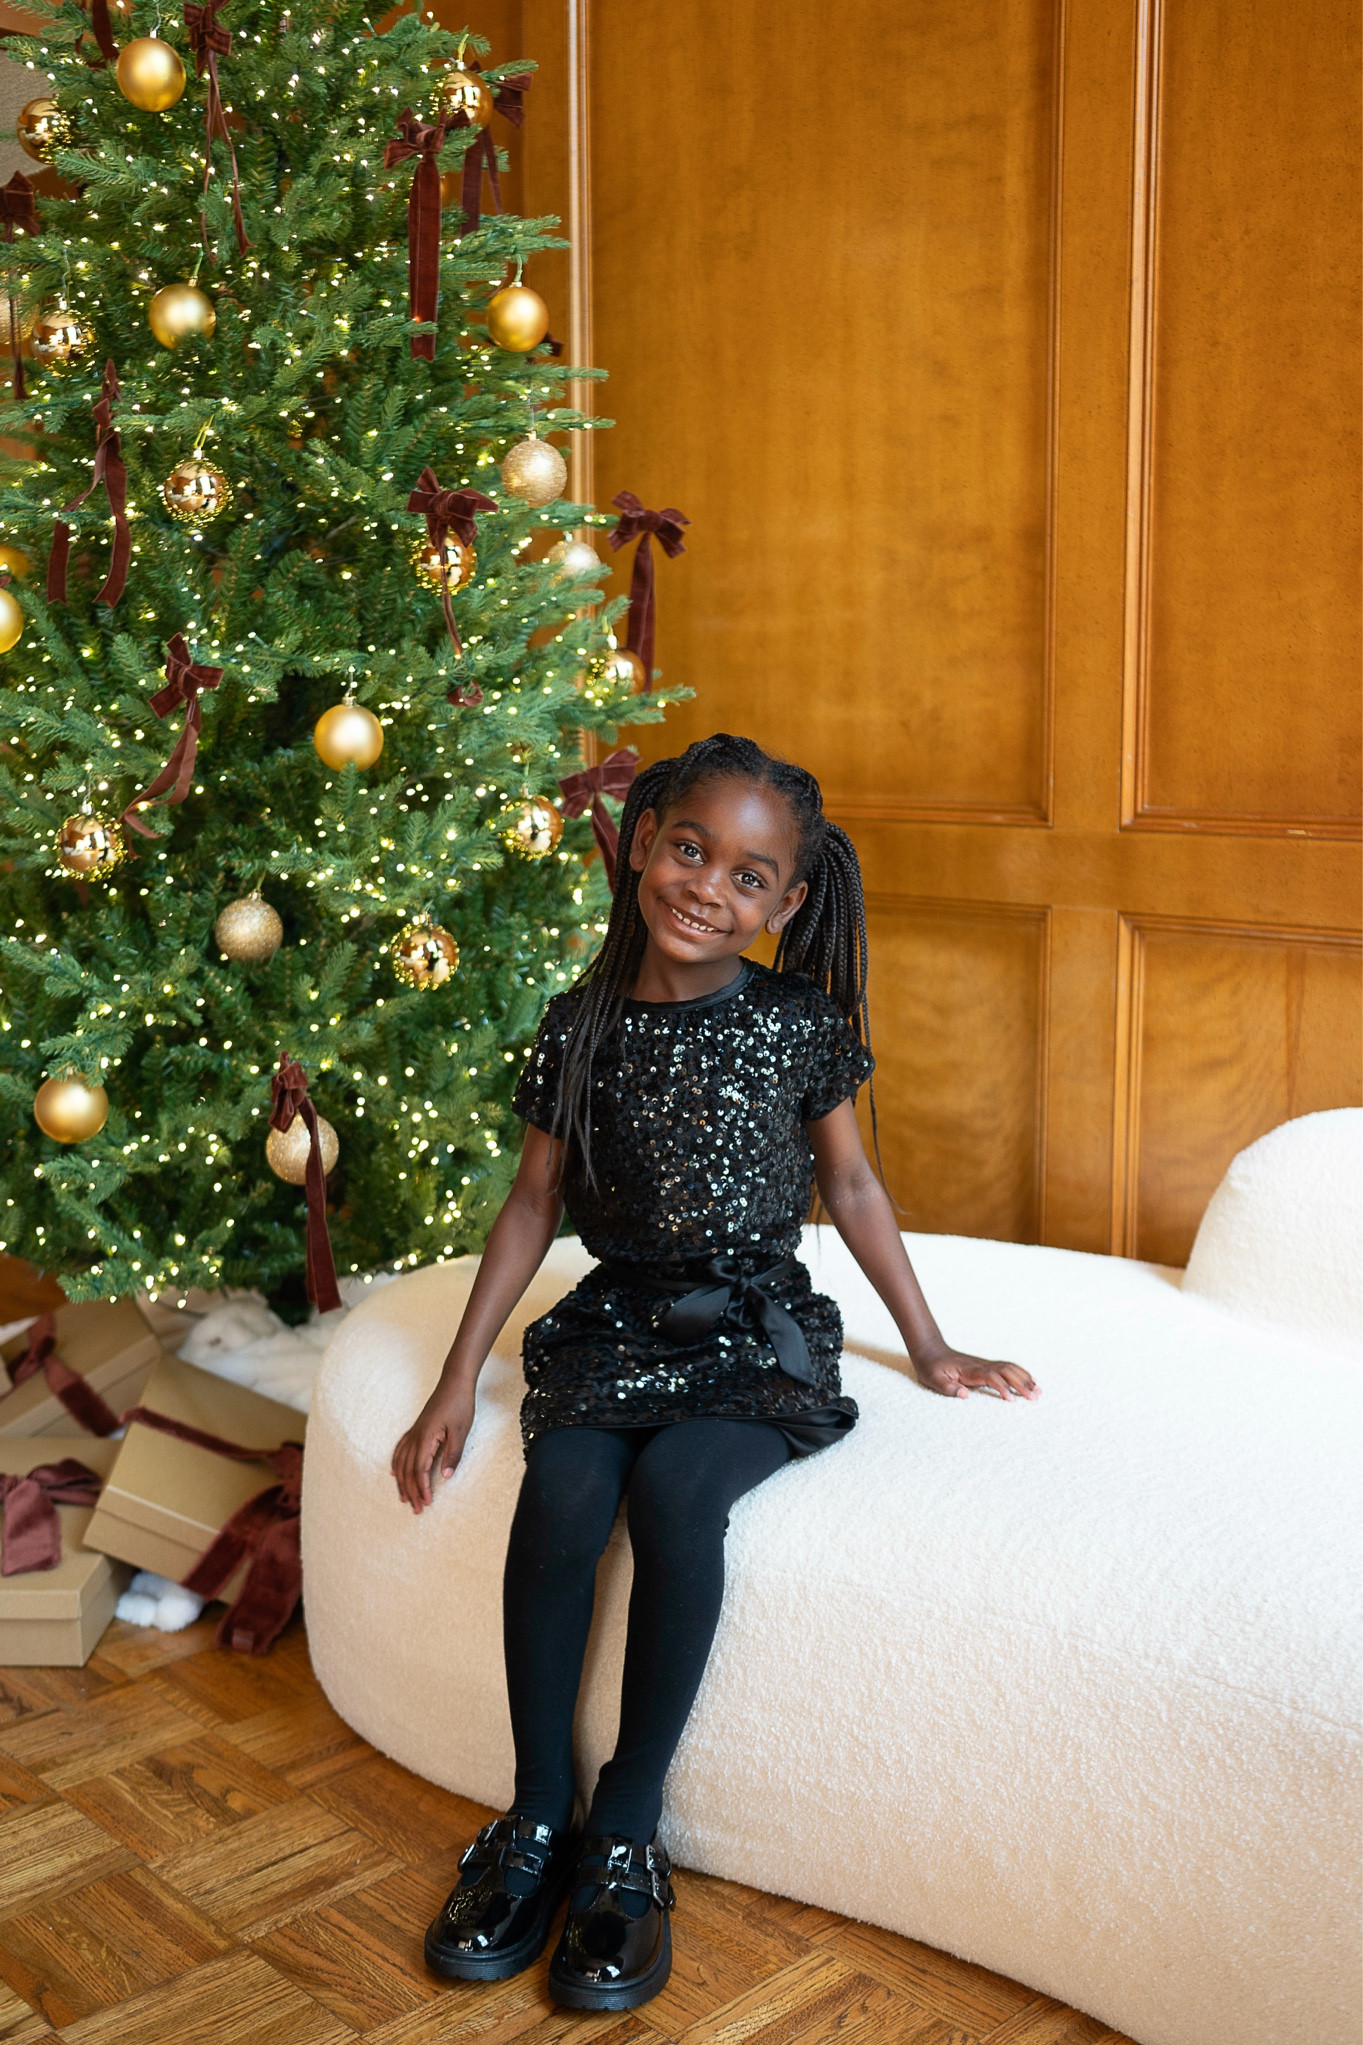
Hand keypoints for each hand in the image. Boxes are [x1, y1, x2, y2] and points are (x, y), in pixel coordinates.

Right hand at [391, 1381, 475, 1511]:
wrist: (455, 1382)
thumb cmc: (459, 1405)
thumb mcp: (461, 1431)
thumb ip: (452, 1454)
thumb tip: (445, 1477)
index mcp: (426, 1438)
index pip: (420, 1470)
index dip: (422, 1488)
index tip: (427, 1503)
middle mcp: (416, 1437)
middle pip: (408, 1470)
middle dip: (411, 1491)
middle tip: (417, 1509)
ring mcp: (414, 1432)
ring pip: (402, 1462)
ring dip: (402, 1482)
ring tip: (404, 1498)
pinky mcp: (417, 1429)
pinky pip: (400, 1449)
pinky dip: (396, 1464)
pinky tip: (395, 1473)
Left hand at [914, 1346, 1039, 1401]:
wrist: (930, 1351)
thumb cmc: (931, 1368)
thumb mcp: (934, 1380)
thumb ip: (948, 1388)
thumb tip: (965, 1395)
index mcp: (969, 1370)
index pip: (991, 1377)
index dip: (1002, 1388)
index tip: (1012, 1401)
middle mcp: (981, 1365)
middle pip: (1006, 1371)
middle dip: (1022, 1384)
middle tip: (1035, 1398)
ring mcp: (985, 1364)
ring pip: (1010, 1368)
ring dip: (1025, 1378)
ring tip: (1039, 1391)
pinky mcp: (986, 1365)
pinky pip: (1007, 1368)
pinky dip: (1021, 1373)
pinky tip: (1030, 1382)